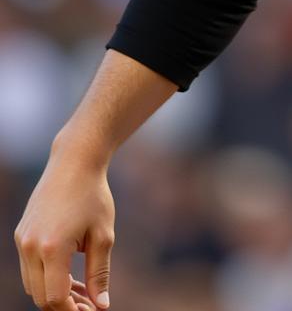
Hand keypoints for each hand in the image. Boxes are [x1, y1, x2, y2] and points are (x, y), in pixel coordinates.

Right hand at [14, 153, 113, 310]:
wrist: (74, 163)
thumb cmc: (94, 197)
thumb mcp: (103, 235)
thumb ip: (99, 273)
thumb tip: (101, 305)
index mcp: (52, 248)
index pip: (55, 298)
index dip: (73, 310)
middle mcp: (30, 247)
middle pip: (41, 295)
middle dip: (64, 305)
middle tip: (90, 303)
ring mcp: (22, 241)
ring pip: (33, 284)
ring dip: (54, 291)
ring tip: (82, 289)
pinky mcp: (21, 234)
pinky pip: (30, 267)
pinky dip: (47, 275)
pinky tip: (70, 273)